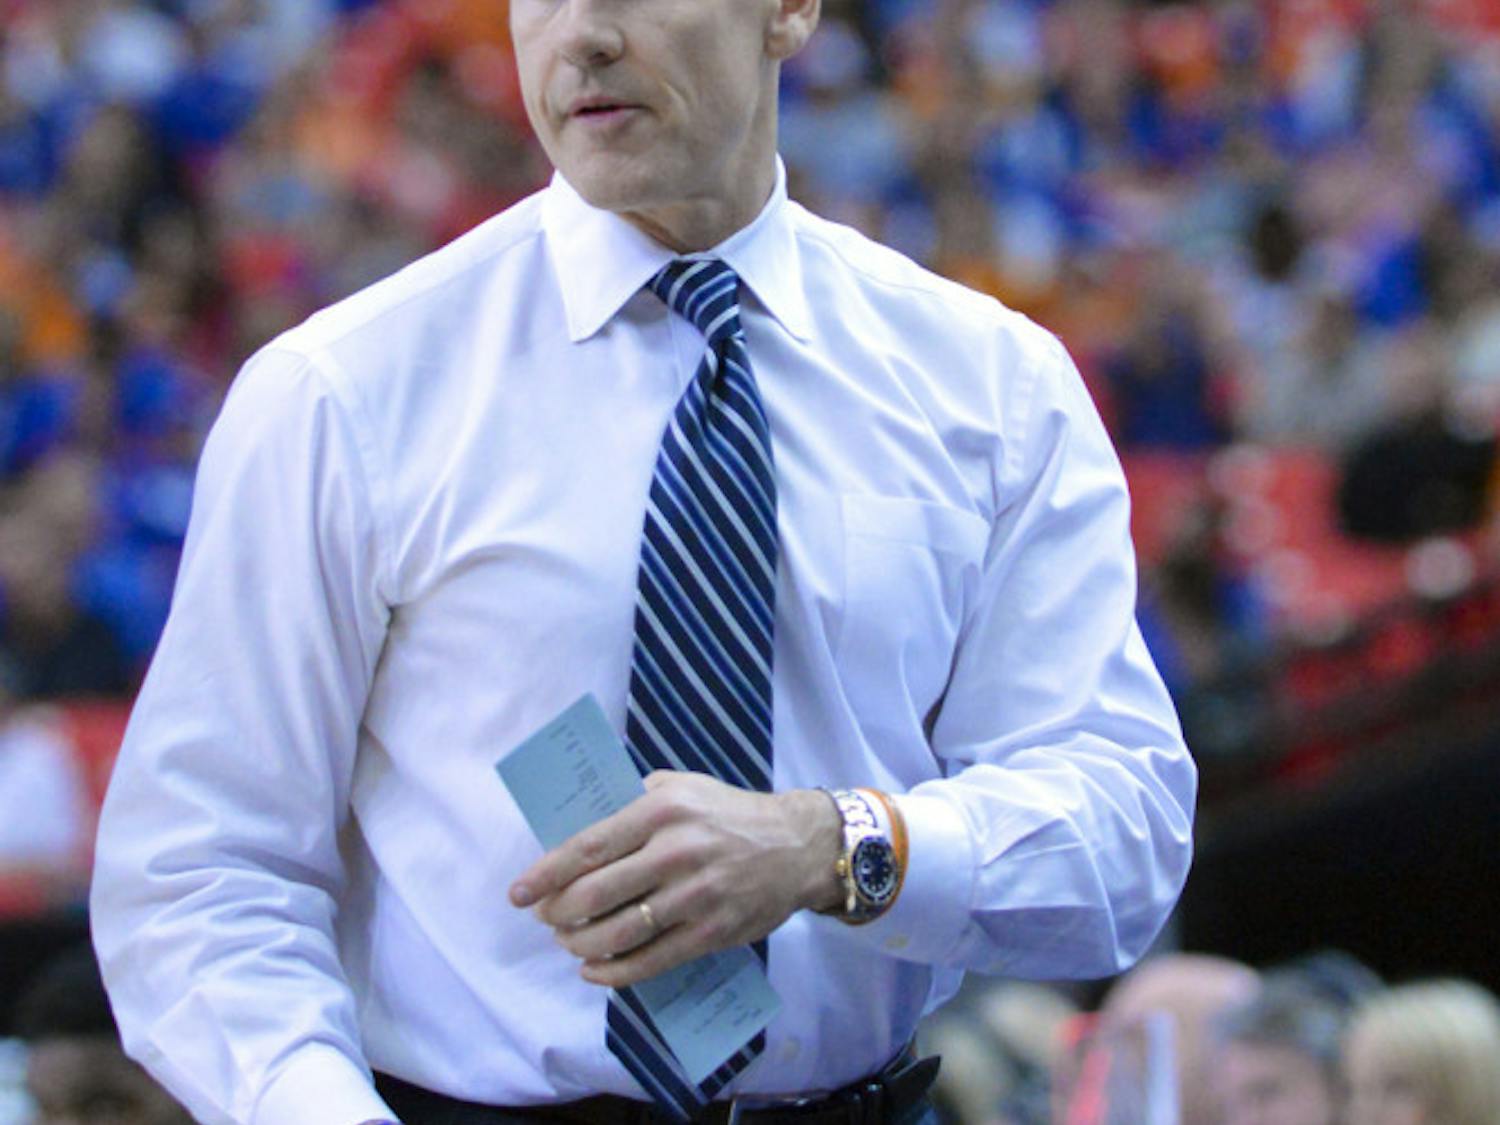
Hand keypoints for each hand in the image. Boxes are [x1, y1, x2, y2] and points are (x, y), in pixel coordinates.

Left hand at [509, 772, 842, 987]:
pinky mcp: (711, 932)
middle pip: (595, 895)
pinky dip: (613, 972)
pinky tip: (594, 969)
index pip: (588, 847)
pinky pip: (651, 961)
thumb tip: (577, 833)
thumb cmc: (728, 813)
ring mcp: (695, 896)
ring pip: (618, 933)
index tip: (519, 893)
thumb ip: (631, 802)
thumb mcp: (681, 787)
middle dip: (558, 912)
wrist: (796, 845)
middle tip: (545, 917)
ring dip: (580, 944)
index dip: (546, 875)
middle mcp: (676, 852)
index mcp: (662, 811)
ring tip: (569, 941)